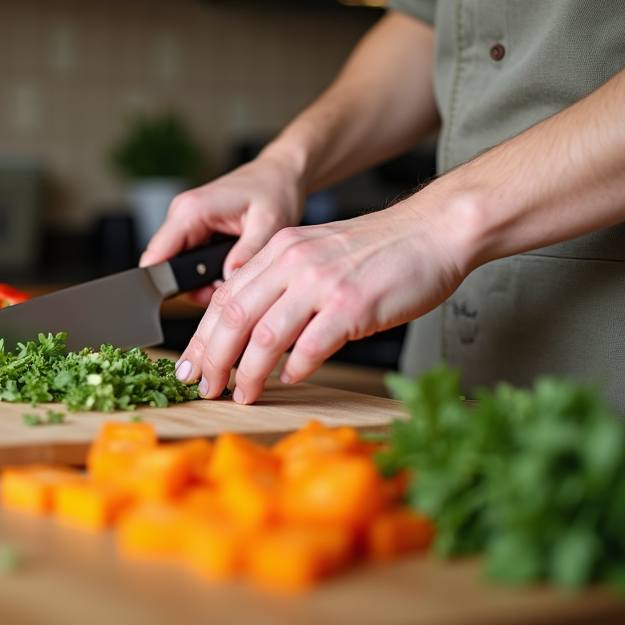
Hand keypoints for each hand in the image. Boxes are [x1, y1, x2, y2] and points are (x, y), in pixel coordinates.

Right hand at [139, 152, 304, 304]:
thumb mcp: (270, 223)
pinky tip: (231, 269)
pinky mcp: (195, 231)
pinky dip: (209, 274)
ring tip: (234, 276)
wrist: (280, 175)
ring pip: (179, 269)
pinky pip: (191, 262)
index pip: (156, 255)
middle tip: (229, 287)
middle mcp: (183, 214)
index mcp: (192, 209)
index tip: (198, 296)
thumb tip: (229, 279)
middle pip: (167, 268)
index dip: (166, 284)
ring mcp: (187, 223)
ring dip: (204, 282)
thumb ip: (248, 253)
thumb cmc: (275, 189)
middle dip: (196, 287)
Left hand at [176, 198, 467, 403]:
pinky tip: (290, 379)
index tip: (191, 364)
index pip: (224, 297)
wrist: (433, 231)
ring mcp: (322, 283)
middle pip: (233, 316)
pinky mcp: (352, 305)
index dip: (202, 336)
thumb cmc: (381, 250)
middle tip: (204, 386)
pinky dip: (295, 368)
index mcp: (279, 249)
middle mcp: (293, 262)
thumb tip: (254, 331)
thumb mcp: (317, 254)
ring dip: (248, 372)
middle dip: (213, 359)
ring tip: (242, 393)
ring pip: (265, 335)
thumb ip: (284, 285)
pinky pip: (311, 345)